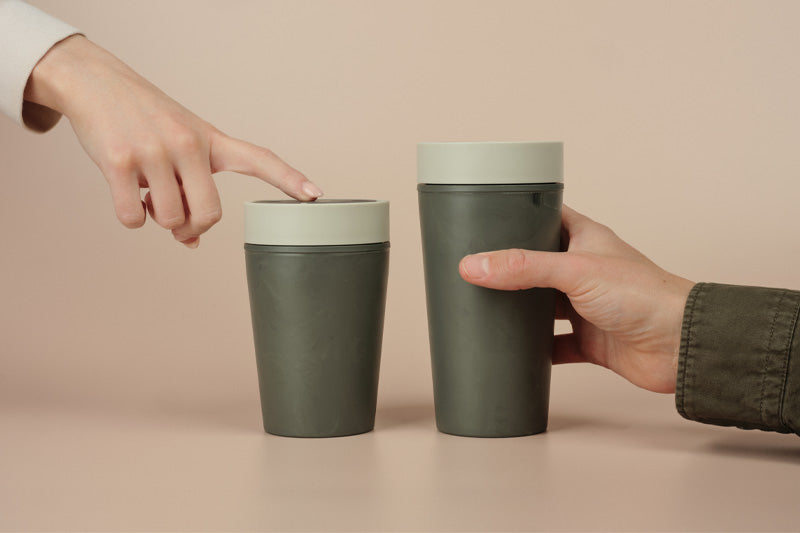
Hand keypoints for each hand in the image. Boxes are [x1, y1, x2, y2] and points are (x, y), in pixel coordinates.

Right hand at [23, 35, 321, 247]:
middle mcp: (189, 144)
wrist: (97, 85)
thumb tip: (192, 242)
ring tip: (147, 190)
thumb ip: (195, 189)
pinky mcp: (120, 162)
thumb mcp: (182, 144)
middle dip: (192, 226)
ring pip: (169, 219)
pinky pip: (133, 219)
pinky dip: (131, 216)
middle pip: (209, 214)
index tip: (315, 195)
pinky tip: (126, 191)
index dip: (288, 179)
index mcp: (211, 140)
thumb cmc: (148, 120)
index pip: (259, 159)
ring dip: (157, 218)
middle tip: (178, 222)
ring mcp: (154, 152)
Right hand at [459, 206, 693, 392]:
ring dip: (520, 312)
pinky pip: (554, 346)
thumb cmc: (643, 295)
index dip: (518, 216)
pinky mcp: (589, 341)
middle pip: (537, 266)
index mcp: (585, 239)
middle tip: (474, 269)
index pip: (546, 217)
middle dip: (510, 270)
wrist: (680, 346)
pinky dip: (535, 351)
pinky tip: (515, 352)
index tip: (485, 218)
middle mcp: (584, 270)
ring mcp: (586, 307)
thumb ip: (522, 267)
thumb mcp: (574, 271)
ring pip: (542, 307)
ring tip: (484, 309)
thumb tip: (473, 265)